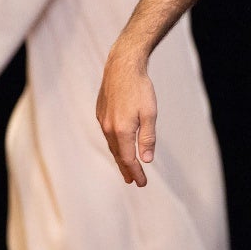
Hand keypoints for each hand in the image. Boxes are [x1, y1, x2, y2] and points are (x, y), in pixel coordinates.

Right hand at [95, 48, 157, 187]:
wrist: (122, 67)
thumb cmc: (140, 88)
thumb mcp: (150, 113)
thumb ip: (147, 138)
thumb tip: (146, 160)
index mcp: (122, 130)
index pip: (128, 159)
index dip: (136, 172)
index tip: (142, 183)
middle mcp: (109, 128)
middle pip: (117, 154)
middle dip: (126, 169)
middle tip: (133, 181)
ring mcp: (102, 120)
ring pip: (112, 144)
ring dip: (119, 157)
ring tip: (126, 167)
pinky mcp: (100, 112)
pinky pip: (108, 134)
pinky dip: (114, 144)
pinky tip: (119, 145)